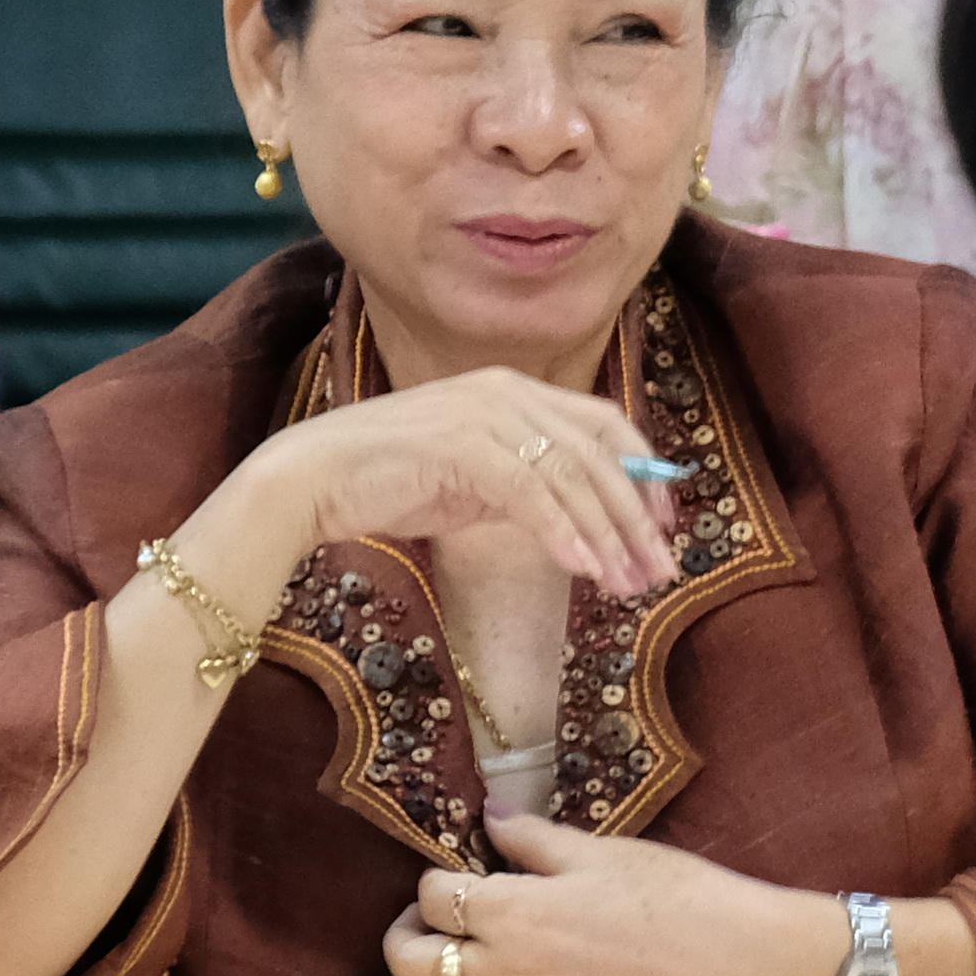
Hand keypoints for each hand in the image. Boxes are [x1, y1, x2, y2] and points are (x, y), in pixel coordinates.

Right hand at [248, 369, 678, 597]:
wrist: (311, 479)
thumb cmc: (387, 482)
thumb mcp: (474, 482)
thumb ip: (525, 488)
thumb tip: (582, 524)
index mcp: (513, 391)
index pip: (604, 424)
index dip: (644, 474)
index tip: (664, 527)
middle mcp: (507, 392)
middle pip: (599, 452)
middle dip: (636, 517)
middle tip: (659, 571)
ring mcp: (483, 414)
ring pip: (571, 475)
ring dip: (607, 535)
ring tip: (628, 584)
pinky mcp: (462, 446)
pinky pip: (531, 493)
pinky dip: (564, 533)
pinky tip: (583, 570)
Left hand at [379, 809, 841, 975]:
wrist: (726, 962)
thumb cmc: (670, 896)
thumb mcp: (596, 850)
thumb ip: (529, 837)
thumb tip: (488, 814)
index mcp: (512, 914)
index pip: (434, 896)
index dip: (438, 874)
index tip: (460, 862)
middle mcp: (505, 972)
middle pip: (411, 962)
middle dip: (408, 932)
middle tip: (434, 908)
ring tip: (451, 946)